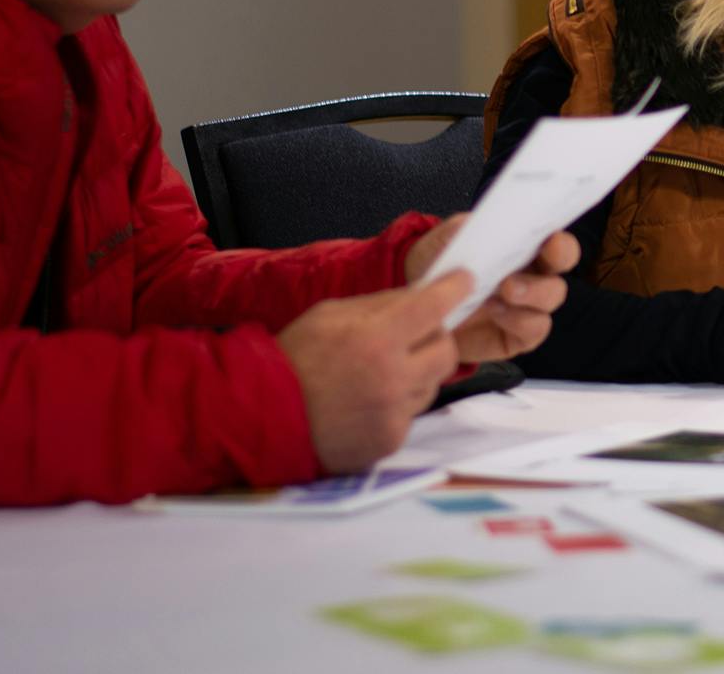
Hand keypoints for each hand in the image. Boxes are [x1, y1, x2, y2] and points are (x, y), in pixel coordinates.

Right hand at [278, 272, 469, 474]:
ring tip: (379, 371)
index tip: (465, 281)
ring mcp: (393, 415)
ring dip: (416, 371)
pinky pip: (411, 413)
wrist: (259, 418)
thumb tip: (421, 294)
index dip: (454, 289)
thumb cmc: (293, 360)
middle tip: (413, 334)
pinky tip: (368, 400)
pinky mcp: (390, 441)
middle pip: (447, 349)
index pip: (434, 308)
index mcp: (376, 340)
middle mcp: (391, 379)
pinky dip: (397, 402)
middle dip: (435, 337)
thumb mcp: (330, 315)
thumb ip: (380, 305)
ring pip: (432, 383)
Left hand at [403, 214, 580, 363]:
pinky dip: (518, 320)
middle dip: (552, 266)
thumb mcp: (445, 240)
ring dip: (532, 294)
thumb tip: (476, 224)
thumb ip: (463, 229)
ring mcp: (528, 306)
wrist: (416, 305)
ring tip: (502, 292)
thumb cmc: (439, 266)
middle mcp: (533, 274)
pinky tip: (495, 311)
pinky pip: (534, 328)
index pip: (555, 241)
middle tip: (517, 276)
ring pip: (552, 298)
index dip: (560, 242)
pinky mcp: (518, 335)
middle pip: (562, 268)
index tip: (550, 241)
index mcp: (524, 246)